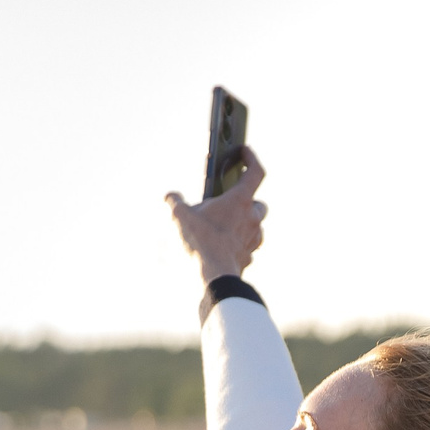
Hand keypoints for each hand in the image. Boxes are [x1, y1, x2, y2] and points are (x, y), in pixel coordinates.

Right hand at [166, 147, 267, 285]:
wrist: (213, 278)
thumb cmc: (201, 242)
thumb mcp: (180, 216)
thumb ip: (175, 201)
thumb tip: (171, 196)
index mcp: (240, 201)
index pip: (255, 171)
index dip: (251, 158)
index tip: (245, 151)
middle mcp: (252, 219)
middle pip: (258, 203)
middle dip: (248, 201)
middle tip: (230, 202)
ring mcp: (252, 240)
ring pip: (255, 227)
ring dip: (244, 225)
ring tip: (224, 227)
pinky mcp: (248, 258)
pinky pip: (247, 248)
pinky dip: (238, 245)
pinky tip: (223, 248)